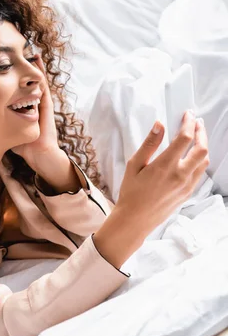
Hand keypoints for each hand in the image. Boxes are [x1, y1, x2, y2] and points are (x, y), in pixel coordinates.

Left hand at [11, 54, 59, 170]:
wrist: (39, 154)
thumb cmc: (23, 146)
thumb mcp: (7, 130)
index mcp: (25, 107)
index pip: (19, 88)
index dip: (13, 77)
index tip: (4, 64)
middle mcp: (34, 102)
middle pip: (28, 81)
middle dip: (22, 67)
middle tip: (15, 52)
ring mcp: (41, 102)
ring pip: (36, 79)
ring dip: (33, 65)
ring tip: (29, 50)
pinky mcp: (47, 104)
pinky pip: (43, 84)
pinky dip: (40, 71)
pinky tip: (37, 60)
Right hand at [93, 111, 208, 268]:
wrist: (135, 219)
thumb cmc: (131, 192)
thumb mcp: (134, 164)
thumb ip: (149, 144)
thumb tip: (159, 125)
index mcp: (165, 166)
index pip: (185, 138)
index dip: (189, 123)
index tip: (187, 115)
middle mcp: (180, 175)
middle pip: (201, 148)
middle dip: (201, 132)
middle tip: (197, 122)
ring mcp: (186, 185)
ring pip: (204, 161)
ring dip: (203, 145)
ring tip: (197, 136)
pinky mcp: (187, 193)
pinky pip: (199, 172)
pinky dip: (199, 159)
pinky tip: (192, 155)